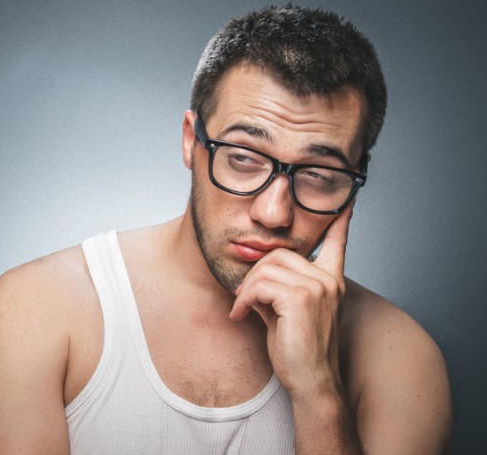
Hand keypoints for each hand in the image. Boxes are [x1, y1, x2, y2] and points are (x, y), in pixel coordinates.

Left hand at [228, 204, 352, 396]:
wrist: (311, 381)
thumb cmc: (298, 351)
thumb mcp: (289, 312)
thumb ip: (279, 289)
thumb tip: (255, 274)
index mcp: (330, 282)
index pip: (337, 244)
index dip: (340, 224)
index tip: (346, 205)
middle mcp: (327, 280)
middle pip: (279, 254)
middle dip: (254, 274)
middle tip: (244, 298)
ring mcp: (316, 288)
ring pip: (266, 268)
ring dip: (246, 288)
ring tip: (241, 308)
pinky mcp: (300, 299)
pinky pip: (259, 285)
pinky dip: (243, 299)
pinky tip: (241, 314)